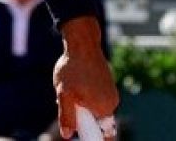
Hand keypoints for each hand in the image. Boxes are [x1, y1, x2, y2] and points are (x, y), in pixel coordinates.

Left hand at [54, 19, 118, 139]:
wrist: (82, 44)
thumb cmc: (72, 68)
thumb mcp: (64, 93)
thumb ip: (66, 116)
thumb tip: (67, 135)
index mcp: (104, 108)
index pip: (103, 133)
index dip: (89, 133)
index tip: (80, 123)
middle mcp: (112, 103)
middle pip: (95, 120)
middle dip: (81, 114)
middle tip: (69, 99)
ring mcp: (111, 94)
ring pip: (93, 108)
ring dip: (81, 103)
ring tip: (72, 87)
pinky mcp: (108, 86)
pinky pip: (95, 98)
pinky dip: (85, 94)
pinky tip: (77, 81)